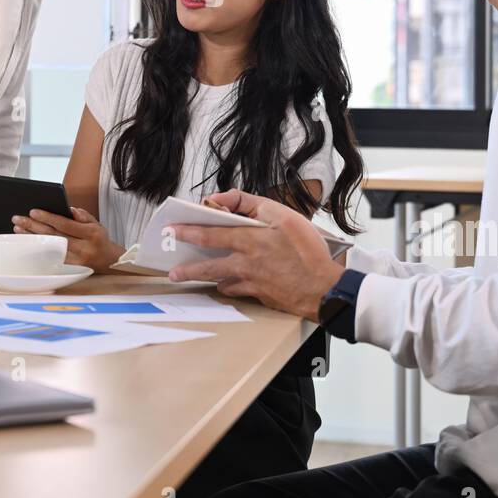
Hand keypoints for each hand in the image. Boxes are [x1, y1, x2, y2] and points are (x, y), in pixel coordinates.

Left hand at [11, 207, 124, 272]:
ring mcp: (75, 260)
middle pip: (54, 236)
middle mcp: (83, 248)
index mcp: (90, 234)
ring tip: (18, 228)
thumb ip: (83, 216)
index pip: (65, 224)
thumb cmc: (99, 239)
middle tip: (18, 218)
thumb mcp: (97, 224)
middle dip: (33, 226)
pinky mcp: (69, 268)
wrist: (108, 261)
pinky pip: (49, 257)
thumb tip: (69, 209)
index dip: (48, 218)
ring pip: (49, 247)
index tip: (33, 211)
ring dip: (32, 237)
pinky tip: (27, 242)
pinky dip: (37, 249)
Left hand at [166, 187, 345, 319]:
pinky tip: (225, 285)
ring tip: (190, 278)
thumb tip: (225, 201)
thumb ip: (251, 204)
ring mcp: (251, 282)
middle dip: (186, 268)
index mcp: (248, 241)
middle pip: (206, 266)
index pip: (208, 234)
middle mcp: (244, 264)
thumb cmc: (308, 251)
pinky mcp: (260, 295)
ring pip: (219, 280)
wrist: (324, 288)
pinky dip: (229, 287)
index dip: (188, 231)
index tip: (173, 230)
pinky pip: (237, 291)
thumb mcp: (283, 215)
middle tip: (172, 270)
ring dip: (203, 279)